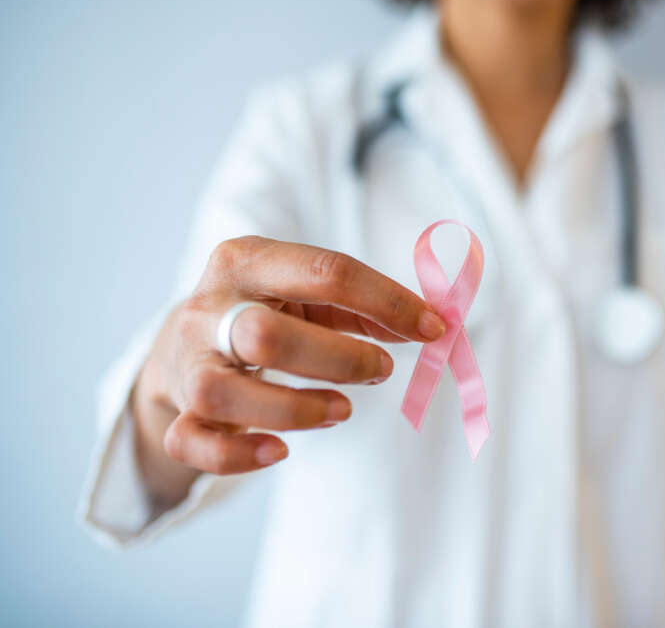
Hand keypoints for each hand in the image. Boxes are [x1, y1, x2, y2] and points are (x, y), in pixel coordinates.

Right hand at [132, 236, 444, 503]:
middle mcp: (208, 307)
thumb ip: (364, 307)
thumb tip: (430, 326)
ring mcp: (189, 361)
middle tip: (381, 372)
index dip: (388, 301)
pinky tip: (280, 452)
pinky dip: (238, 455)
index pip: (325, 271)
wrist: (185, 340)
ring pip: (222, 392)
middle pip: (265, 334)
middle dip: (338, 358)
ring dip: (295, 409)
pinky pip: (191, 442)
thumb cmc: (267, 310)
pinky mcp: (180, 411)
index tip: (434, 328)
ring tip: (342, 411)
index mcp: (247, 260)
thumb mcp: (308, 293)